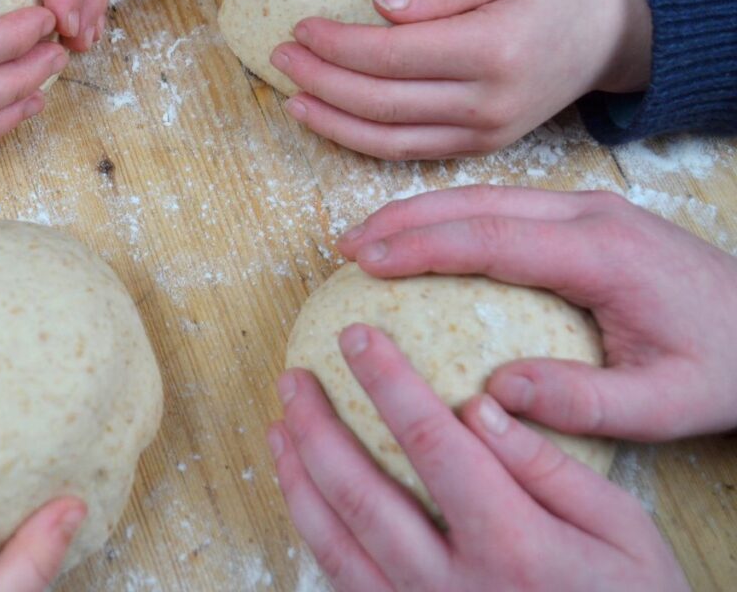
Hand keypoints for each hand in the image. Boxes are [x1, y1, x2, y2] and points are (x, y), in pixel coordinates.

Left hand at [268, 324, 687, 590]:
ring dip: (298, 477)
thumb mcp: (624, 530)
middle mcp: (453, 585)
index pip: (432, 445)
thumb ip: (550, 468)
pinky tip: (301, 491)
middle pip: (363, 494)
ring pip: (337, 542)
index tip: (357, 336)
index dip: (387, 384)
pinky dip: (313, 529)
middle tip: (293, 378)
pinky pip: (342, 578)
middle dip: (318, 427)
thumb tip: (484, 406)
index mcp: (512, 546)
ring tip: (278, 425)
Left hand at [270, 0, 652, 160]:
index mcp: (493, 51)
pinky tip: (328, 121)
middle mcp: (486, 104)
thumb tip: (378, 5)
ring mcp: (482, 135)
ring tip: (290, 96)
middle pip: (381, 102)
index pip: (393, 55)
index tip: (300, 26)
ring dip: (331, 121)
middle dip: (322, 81)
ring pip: (386, 139)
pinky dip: (360, 141)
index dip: (338, 46)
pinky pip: (405, 153)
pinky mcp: (477, 149)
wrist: (603, 40)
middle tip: (281, 56)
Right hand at [338, 185, 736, 440]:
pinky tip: (427, 236)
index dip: (422, 246)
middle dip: (407, 218)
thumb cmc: (723, 366)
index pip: (492, 239)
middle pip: (478, 203)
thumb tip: (494, 393)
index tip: (366, 262)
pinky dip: (455, 216)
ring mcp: (590, 207)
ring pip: (488, 194)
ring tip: (369, 236)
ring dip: (425, 211)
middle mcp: (591, 214)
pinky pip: (506, 205)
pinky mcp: (587, 215)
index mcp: (603, 253)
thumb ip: (583, 401)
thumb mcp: (666, 404)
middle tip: (346, 246)